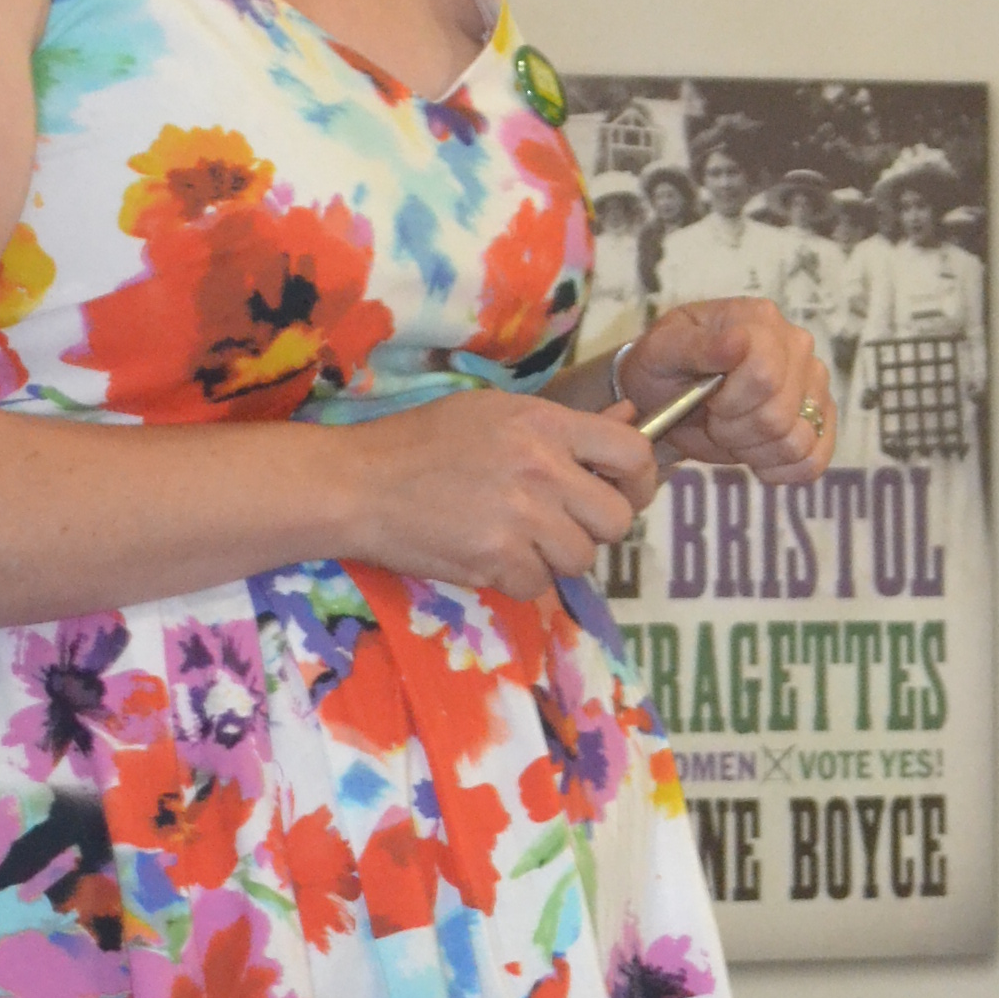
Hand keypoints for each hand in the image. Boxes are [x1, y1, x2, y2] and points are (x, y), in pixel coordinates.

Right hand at [344, 381, 660, 600]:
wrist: (359, 484)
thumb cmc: (423, 441)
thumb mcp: (495, 413)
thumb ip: (564, 425)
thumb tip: (629, 418)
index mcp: (545, 423)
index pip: (633, 452)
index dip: (639, 478)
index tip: (623, 490)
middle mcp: (542, 469)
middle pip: (617, 519)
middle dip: (595, 527)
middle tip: (561, 523)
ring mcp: (520, 518)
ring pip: (581, 558)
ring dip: (555, 557)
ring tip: (516, 537)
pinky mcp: (496, 559)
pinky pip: (539, 584)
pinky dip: (519, 579)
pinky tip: (490, 555)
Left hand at [615, 303, 834, 479]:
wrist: (670, 395)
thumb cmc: (665, 368)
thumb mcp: (662, 352)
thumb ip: (696, 347)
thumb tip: (738, 341)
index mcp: (761, 320)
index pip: (765, 376)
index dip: (730, 403)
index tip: (707, 401)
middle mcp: (797, 346)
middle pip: (778, 415)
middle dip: (735, 430)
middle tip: (714, 419)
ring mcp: (814, 383)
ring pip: (796, 442)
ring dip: (754, 450)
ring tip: (732, 432)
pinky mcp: (821, 418)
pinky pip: (815, 460)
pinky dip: (781, 469)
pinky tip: (755, 456)